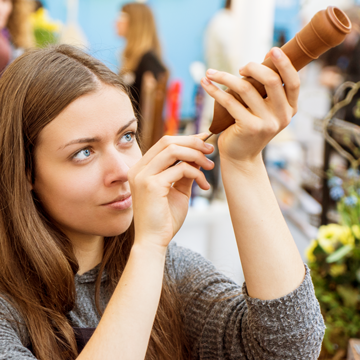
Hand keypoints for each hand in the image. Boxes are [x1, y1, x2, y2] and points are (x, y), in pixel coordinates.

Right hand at [128, 134, 213, 250]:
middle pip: (168, 141)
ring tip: (210, 166)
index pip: (164, 143)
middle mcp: (138, 169)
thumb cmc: (164, 219)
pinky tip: (204, 186)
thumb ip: (185, 172)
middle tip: (211, 150)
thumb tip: (198, 156)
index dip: (186, 139)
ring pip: (173, 150)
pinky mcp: (151, 185)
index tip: (204, 140)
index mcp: (142, 168)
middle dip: (193, 142)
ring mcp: (143, 176)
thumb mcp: (177, 190)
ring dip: (196, 155)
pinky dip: (196, 174)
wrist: (154, 241)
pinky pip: (180, 169)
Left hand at [201, 47, 299, 166]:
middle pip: (271, 80)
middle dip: (253, 67)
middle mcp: (282, 116)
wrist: (240, 158)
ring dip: (225, 77)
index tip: (272, 50)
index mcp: (290, 109)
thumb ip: (266, 94)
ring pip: (246, 89)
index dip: (284, 64)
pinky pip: (230, 101)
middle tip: (240, 68)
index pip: (293, 82)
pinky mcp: (249, 127)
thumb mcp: (265, 113)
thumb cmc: (249, 130)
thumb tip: (260, 62)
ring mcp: (267, 123)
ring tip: (211, 73)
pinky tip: (205, 83)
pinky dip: (215, 90)